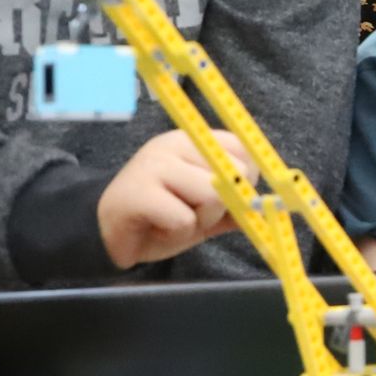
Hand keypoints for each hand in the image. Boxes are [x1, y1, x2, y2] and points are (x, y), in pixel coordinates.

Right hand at [99, 129, 256, 269]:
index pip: (243, 150)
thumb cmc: (160, 216)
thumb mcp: (206, 210)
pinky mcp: (138, 192)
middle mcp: (175, 144)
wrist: (108, 231)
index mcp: (195, 141)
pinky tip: (157, 228)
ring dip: (198, 221)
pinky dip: (176, 234)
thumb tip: (267, 206)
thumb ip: (236, 204)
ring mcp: (154, 164)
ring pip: (211, 196)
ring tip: (172, 220)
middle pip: (233, 175)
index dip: (245, 181)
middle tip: (190, 212)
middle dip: (220, 206)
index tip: (226, 196)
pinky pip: (183, 220)